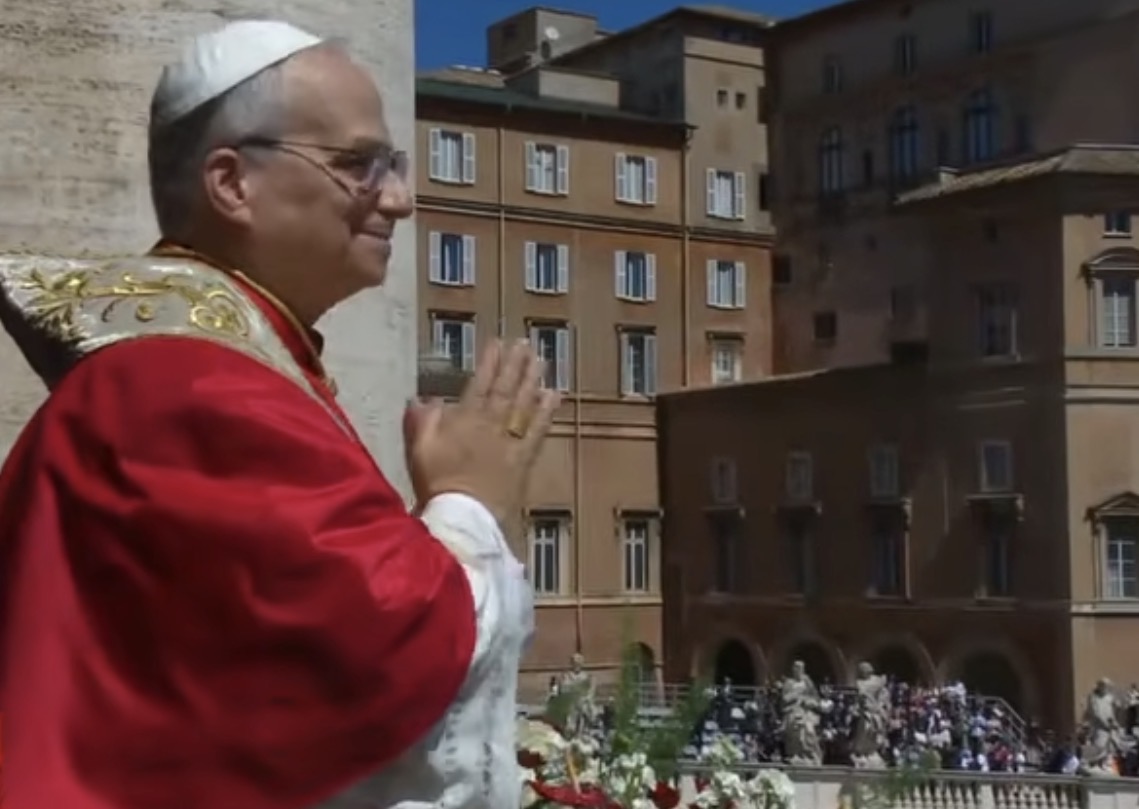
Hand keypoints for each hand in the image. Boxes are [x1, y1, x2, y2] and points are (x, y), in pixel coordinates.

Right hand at [403, 339, 559, 527]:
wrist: (465, 516)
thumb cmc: (437, 484)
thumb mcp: (420, 450)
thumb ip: (422, 421)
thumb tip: (422, 398)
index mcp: (464, 420)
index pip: (478, 383)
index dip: (489, 362)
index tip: (498, 342)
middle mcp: (490, 424)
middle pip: (504, 389)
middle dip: (515, 364)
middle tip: (525, 343)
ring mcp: (509, 441)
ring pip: (523, 404)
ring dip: (531, 380)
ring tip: (540, 360)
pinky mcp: (523, 459)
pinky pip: (538, 431)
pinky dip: (546, 413)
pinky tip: (553, 396)